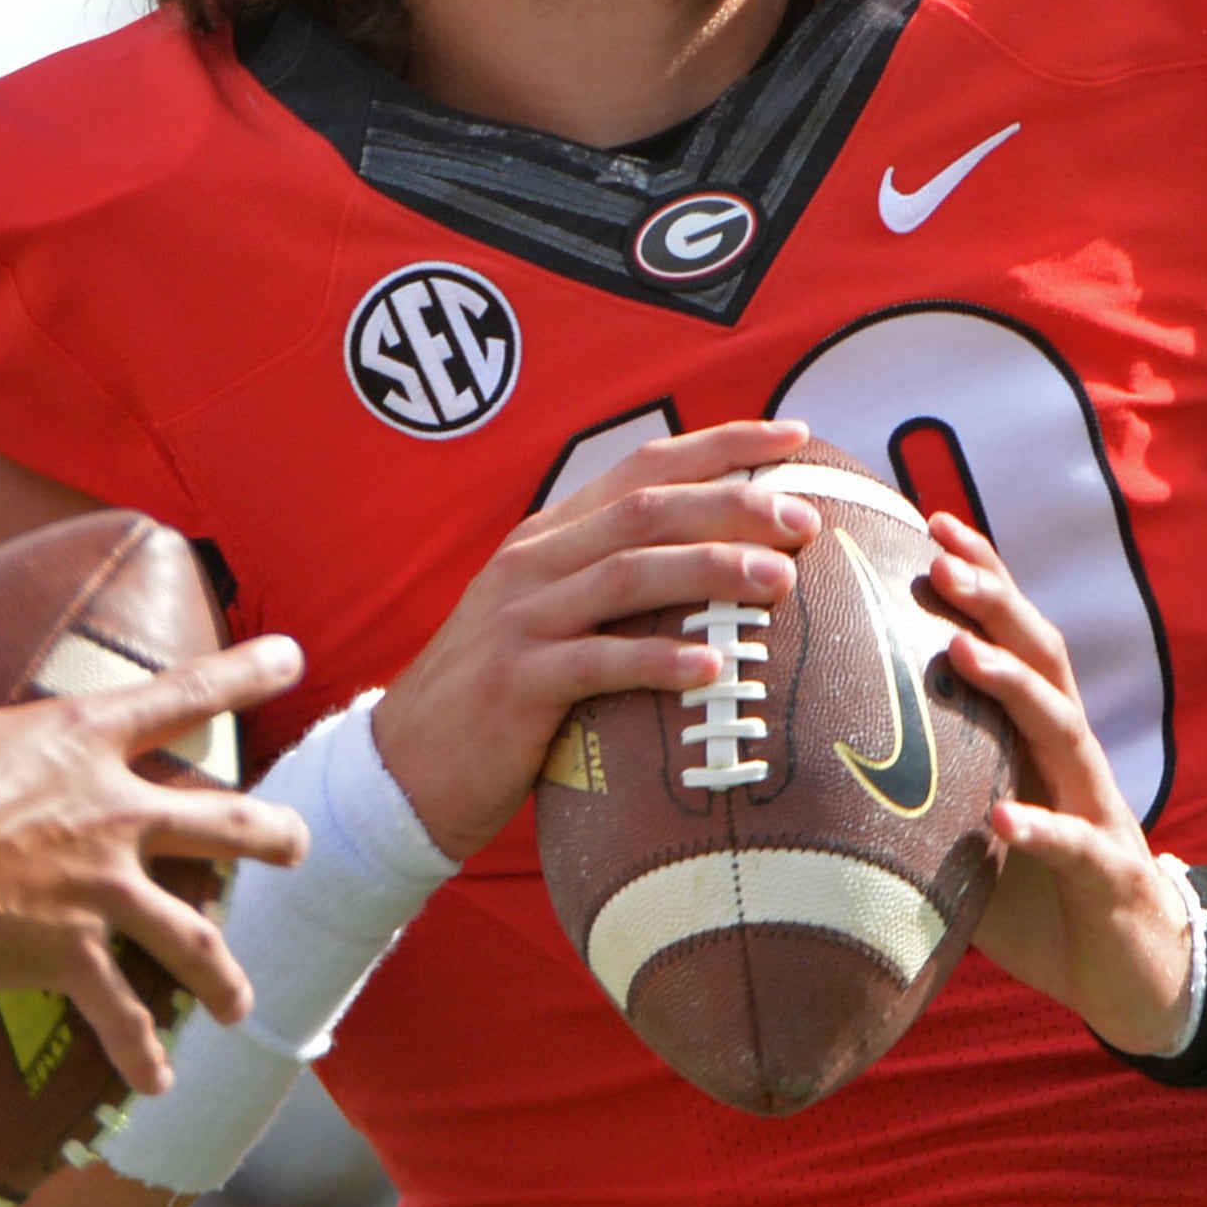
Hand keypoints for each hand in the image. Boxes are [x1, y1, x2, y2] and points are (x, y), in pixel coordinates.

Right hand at [0, 607, 309, 1094]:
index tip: (296, 658)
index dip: (245, 672)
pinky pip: (119, 1008)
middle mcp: (112, 811)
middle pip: (220, 820)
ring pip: (192, 930)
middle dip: (270, 834)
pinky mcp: (74, 950)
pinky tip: (159, 1086)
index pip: (185, 694)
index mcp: (80, 741)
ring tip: (244, 1003)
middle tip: (302, 843)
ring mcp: (102, 885)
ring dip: (223, 971)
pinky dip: (139, 1050)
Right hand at [371, 419, 824, 862]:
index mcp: (550, 538)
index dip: (722, 445)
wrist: (403, 769)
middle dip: (731, 504)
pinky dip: (655, 660)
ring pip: (626, 574)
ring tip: (778, 581)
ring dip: (709, 569)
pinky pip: (594, 663)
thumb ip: (615, 587)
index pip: (643, 467)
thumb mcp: (552, 620)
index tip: (796, 436)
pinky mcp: (513, 683)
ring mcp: (520, 620)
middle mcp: (534, 564)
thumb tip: (724, 570)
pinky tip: (711, 667)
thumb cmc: (502, 700)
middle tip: (803, 519)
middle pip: (645, 510)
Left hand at [924, 512, 1193, 1055]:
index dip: (982, 577)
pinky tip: (1000, 820)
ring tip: (962, 648)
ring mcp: (1095, 806)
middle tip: (941, 558)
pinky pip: (1074, 843)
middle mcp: (1069, 754)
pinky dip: (1039, 828)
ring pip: (1062, 726)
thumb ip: (913, 794)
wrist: (1129, 970)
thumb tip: (803, 768)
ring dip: (1012, 683)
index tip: (932, 522)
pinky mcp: (1109, 872)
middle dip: (994, 600)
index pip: (1013, 637)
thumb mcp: (966, 830)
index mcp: (1036, 735)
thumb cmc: (1036, 891)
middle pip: (1040, 656)